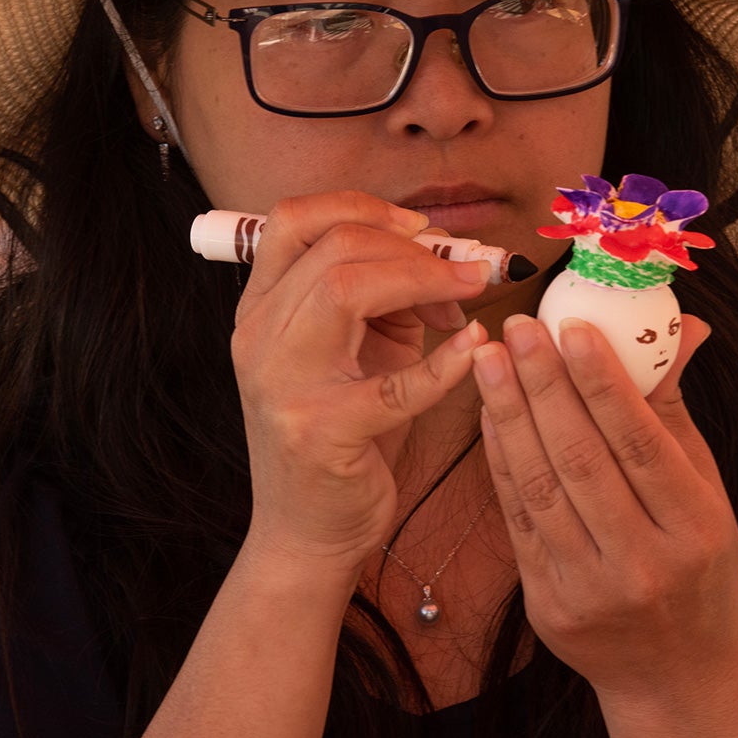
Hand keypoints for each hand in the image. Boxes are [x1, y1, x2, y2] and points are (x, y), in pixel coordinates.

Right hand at [231, 192, 492, 575]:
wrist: (307, 530)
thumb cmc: (341, 432)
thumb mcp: (354, 351)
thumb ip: (388, 298)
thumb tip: (450, 257)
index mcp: (260, 310)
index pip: (293, 220)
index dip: (361, 207)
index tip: (419, 227)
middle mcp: (259, 338)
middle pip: (333, 248)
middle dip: (412, 248)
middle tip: (465, 269)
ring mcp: (284, 384)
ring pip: (346, 290)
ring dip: (426, 281)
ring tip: (471, 296)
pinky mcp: (323, 432)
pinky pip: (396, 384)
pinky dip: (447, 362)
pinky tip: (477, 349)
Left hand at [472, 313, 737, 700]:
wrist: (678, 675)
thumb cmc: (700, 565)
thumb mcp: (708, 492)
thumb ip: (677, 412)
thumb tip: (684, 328)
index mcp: (696, 529)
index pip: (640, 442)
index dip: (601, 382)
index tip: (571, 327)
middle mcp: (643, 563)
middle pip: (582, 459)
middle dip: (543, 385)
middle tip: (516, 328)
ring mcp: (589, 589)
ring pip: (540, 486)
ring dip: (508, 415)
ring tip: (488, 358)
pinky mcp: (547, 607)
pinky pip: (516, 518)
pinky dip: (500, 460)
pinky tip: (489, 414)